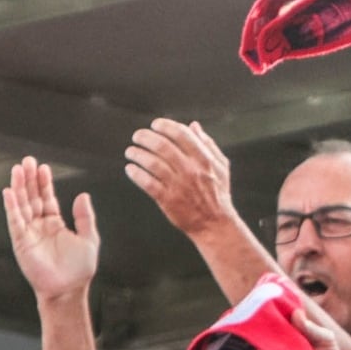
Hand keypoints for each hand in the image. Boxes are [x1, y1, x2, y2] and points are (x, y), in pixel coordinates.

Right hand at [2, 157, 100, 303]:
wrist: (69, 290)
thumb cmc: (79, 270)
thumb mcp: (89, 239)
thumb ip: (85, 217)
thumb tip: (83, 196)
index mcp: (55, 224)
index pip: (47, 198)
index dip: (44, 183)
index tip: (43, 167)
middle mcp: (40, 226)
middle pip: (32, 197)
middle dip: (29, 179)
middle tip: (27, 161)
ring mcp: (29, 233)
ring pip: (22, 205)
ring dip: (19, 188)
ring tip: (17, 170)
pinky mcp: (21, 242)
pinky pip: (15, 221)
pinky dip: (11, 207)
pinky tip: (9, 192)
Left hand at [124, 120, 239, 241]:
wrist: (214, 224)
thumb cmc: (218, 193)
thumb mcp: (220, 166)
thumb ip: (207, 145)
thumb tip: (193, 126)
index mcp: (203, 159)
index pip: (181, 134)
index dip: (165, 126)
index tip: (155, 125)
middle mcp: (190, 170)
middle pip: (162, 146)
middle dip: (145, 137)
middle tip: (137, 136)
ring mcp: (178, 185)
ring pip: (152, 163)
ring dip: (137, 154)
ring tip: (130, 152)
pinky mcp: (168, 200)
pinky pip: (147, 183)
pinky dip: (136, 174)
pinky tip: (130, 169)